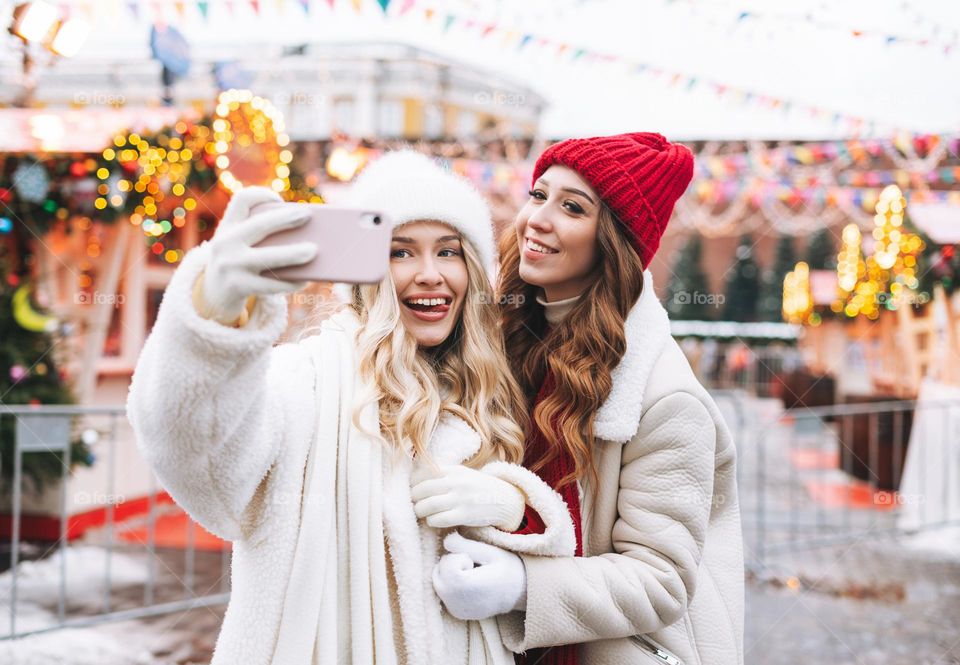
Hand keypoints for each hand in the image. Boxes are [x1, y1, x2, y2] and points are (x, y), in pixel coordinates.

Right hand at [197, 187, 317, 324]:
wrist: (211, 294)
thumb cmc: (238, 262)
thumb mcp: (240, 244)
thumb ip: (262, 235)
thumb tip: (306, 235)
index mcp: (228, 226)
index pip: (242, 200)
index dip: (263, 195)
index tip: (281, 201)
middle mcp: (225, 242)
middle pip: (259, 225)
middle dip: (285, 219)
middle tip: (307, 216)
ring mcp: (230, 265)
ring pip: (268, 258)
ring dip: (293, 253)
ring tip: (314, 251)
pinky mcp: (238, 287)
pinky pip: (271, 284)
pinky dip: (291, 282)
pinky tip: (305, 280)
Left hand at [411, 464, 524, 529]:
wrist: (505, 499)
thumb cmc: (478, 487)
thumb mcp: (462, 473)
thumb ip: (442, 472)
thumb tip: (414, 475)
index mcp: (453, 470)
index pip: (422, 474)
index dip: (412, 483)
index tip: (412, 489)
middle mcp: (456, 482)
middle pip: (421, 490)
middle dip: (413, 499)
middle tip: (414, 503)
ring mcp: (461, 499)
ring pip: (427, 506)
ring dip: (420, 511)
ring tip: (422, 513)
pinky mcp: (464, 515)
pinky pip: (438, 519)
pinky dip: (431, 521)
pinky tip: (434, 520)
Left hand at [432, 532, 526, 619]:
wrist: (521, 594)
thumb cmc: (508, 569)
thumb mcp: (490, 552)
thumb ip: (466, 545)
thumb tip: (446, 540)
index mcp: (465, 587)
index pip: (446, 563)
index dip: (458, 556)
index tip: (473, 560)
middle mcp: (456, 602)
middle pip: (438, 572)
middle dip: (451, 564)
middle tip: (473, 566)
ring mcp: (455, 610)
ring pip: (438, 582)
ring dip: (450, 573)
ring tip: (471, 575)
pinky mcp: (456, 613)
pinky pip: (443, 593)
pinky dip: (451, 585)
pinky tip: (469, 585)